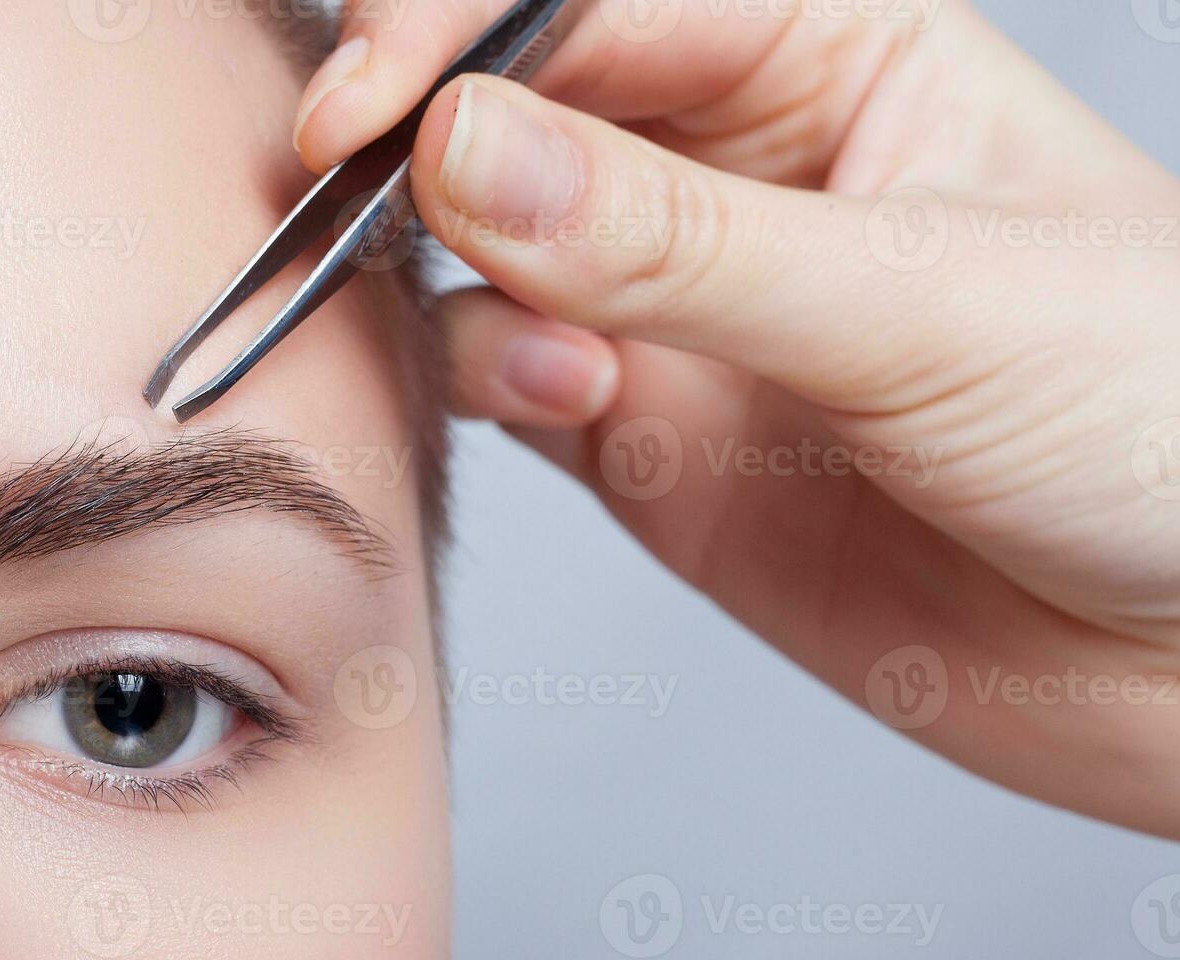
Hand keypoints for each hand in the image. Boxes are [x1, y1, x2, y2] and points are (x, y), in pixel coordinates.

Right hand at [294, 0, 1179, 837]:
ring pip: (482, 242)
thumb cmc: (1156, 427)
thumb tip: (461, 153)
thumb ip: (678, 241)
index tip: (370, 110)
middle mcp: (732, 167)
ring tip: (562, 361)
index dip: (458, 34)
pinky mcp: (641, 429)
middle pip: (510, 103)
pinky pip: (505, 369)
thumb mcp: (923, 301)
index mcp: (830, 54)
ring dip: (462, 279)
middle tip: (350, 190)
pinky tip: (567, 399)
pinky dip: (488, 374)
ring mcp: (675, 303)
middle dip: (418, 137)